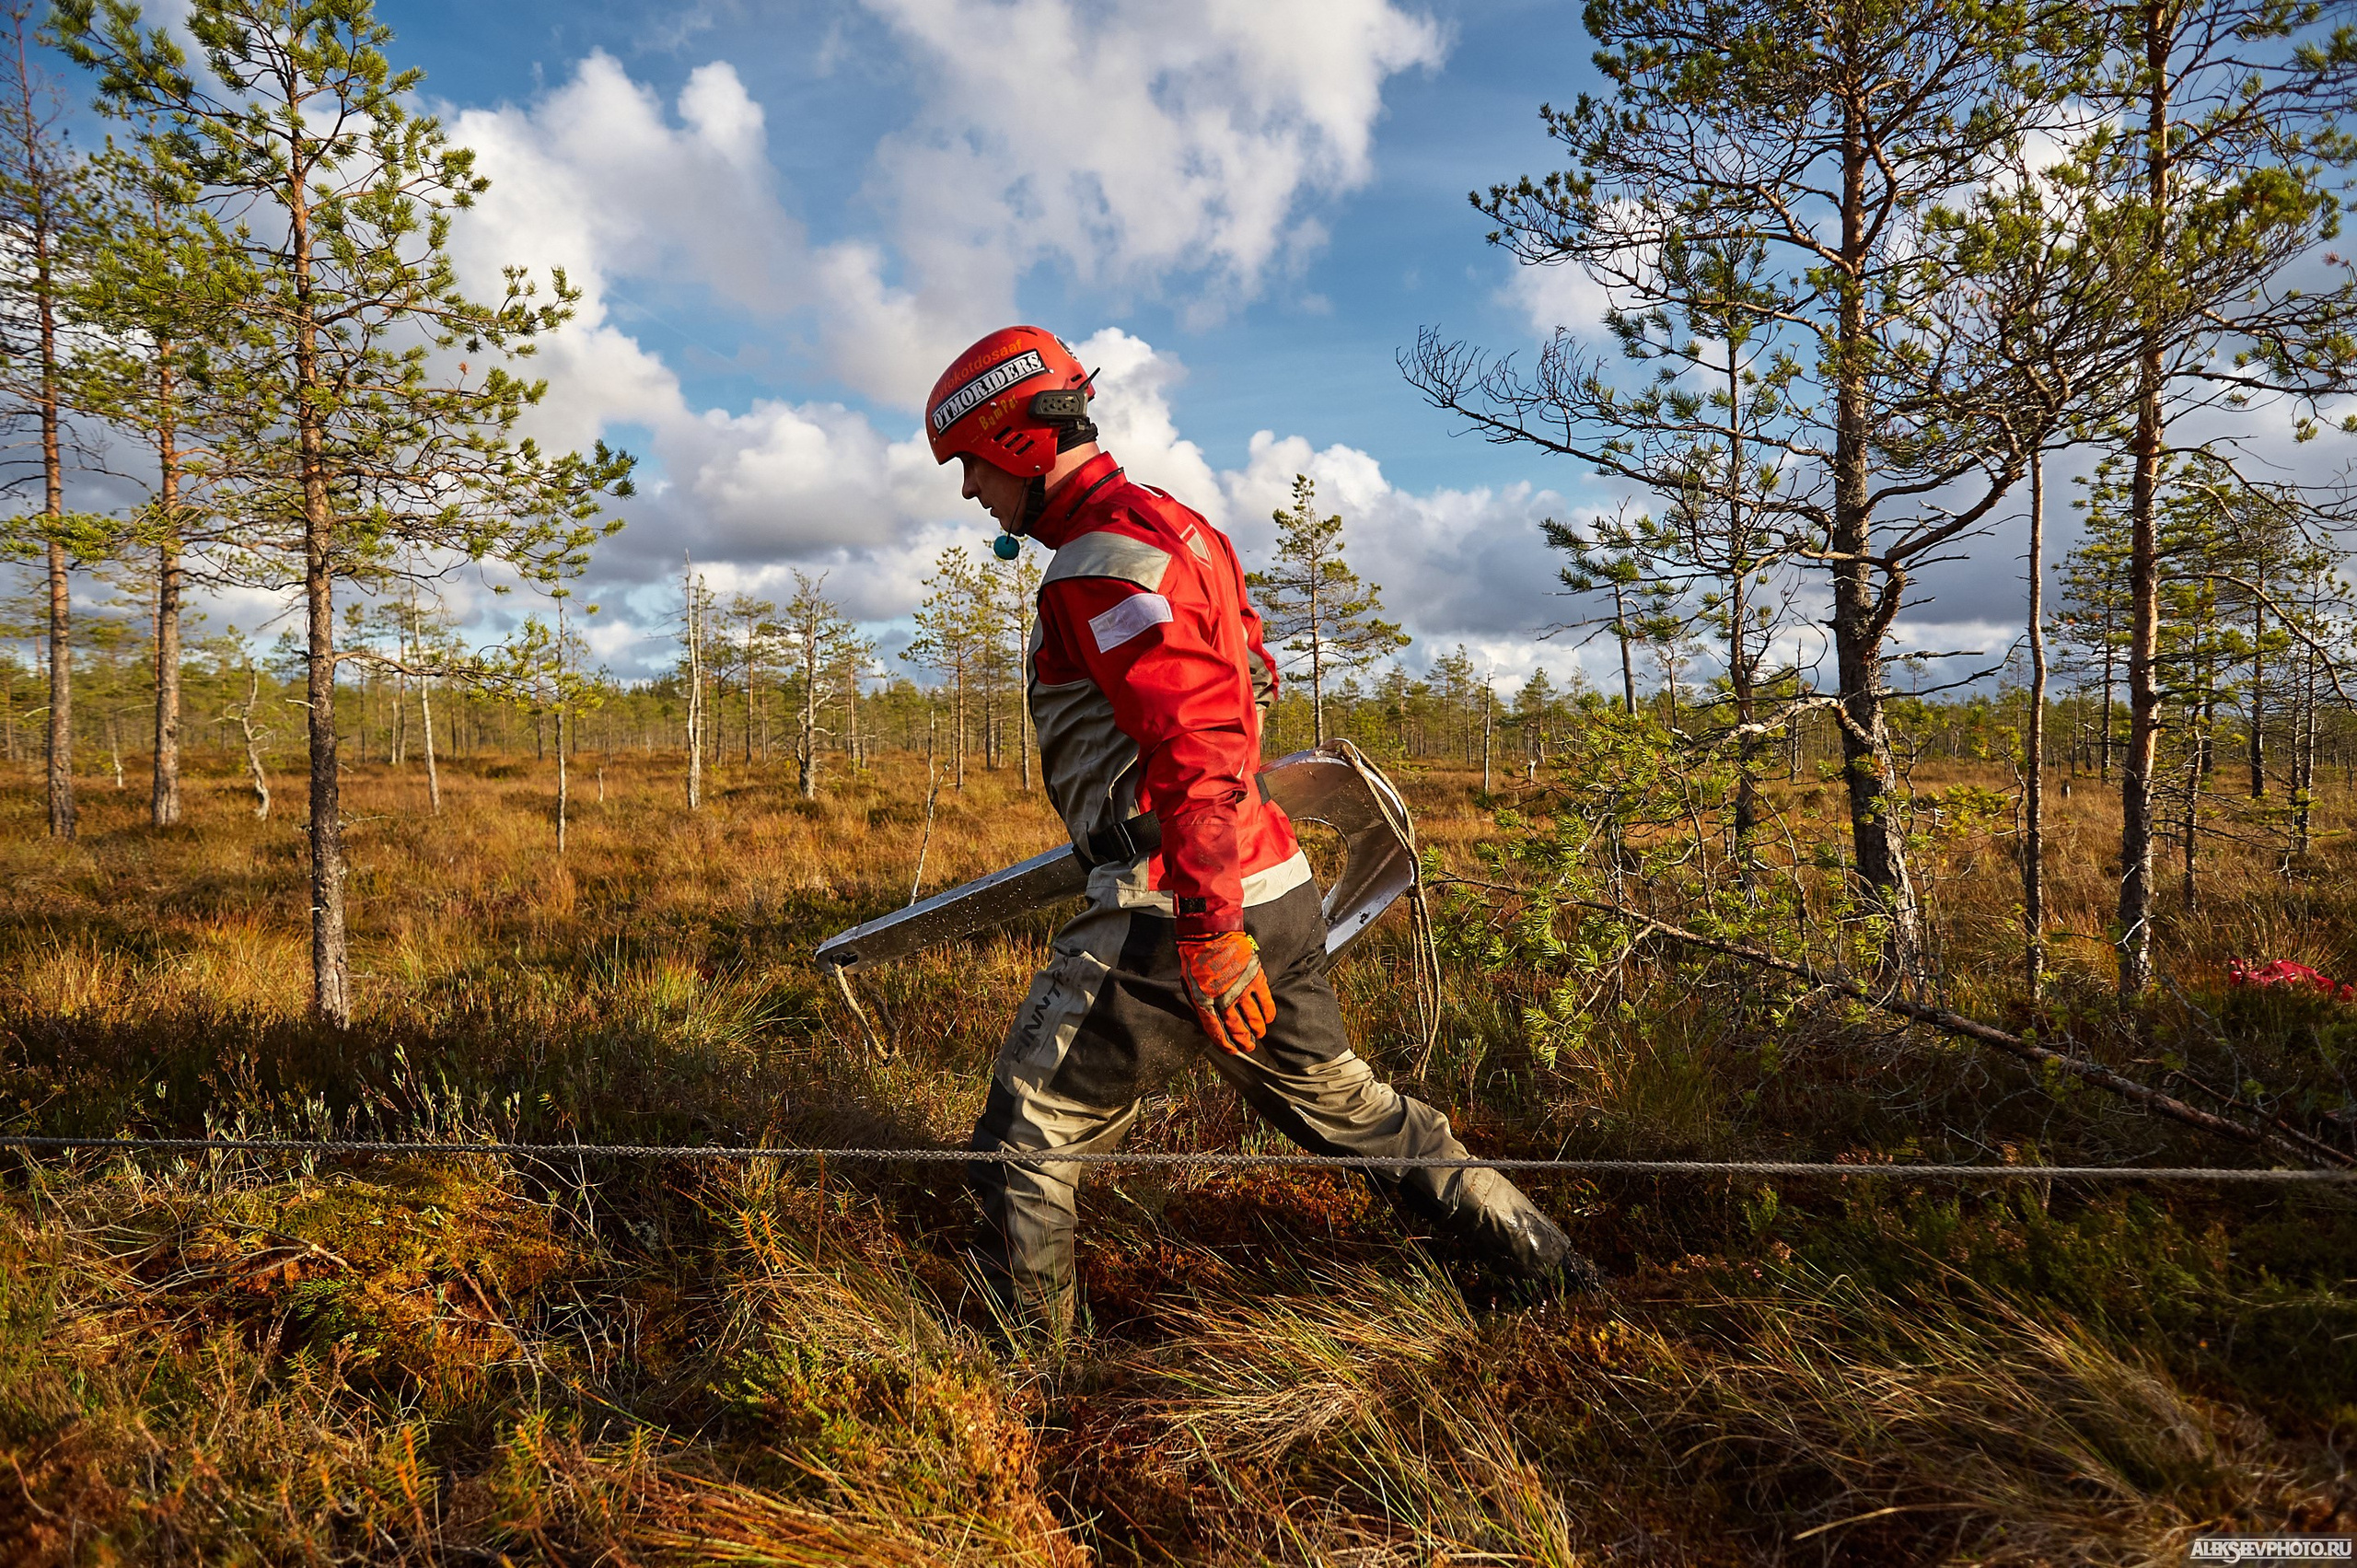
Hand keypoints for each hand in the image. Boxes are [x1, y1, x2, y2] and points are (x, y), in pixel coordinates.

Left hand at [1177, 931, 1274, 1054]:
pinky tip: (1269, 1019)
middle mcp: (1223, 999)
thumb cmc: (1196, 956)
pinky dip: (1268, 1012)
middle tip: (1248, 1046)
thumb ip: (1200, 1000)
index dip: (1224, 1043)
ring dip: (1257, 1029)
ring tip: (1259, 1035)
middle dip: (1243, 1040)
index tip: (1231, 1050)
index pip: (1215, 1029)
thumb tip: (1210, 1016)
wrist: (1210, 932)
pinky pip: (1265, 1001)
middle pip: (1236, 1027)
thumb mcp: (1189, 982)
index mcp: (1204, 1000)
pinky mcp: (1254, 978)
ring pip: (1253, 1017)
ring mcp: (1241, 989)